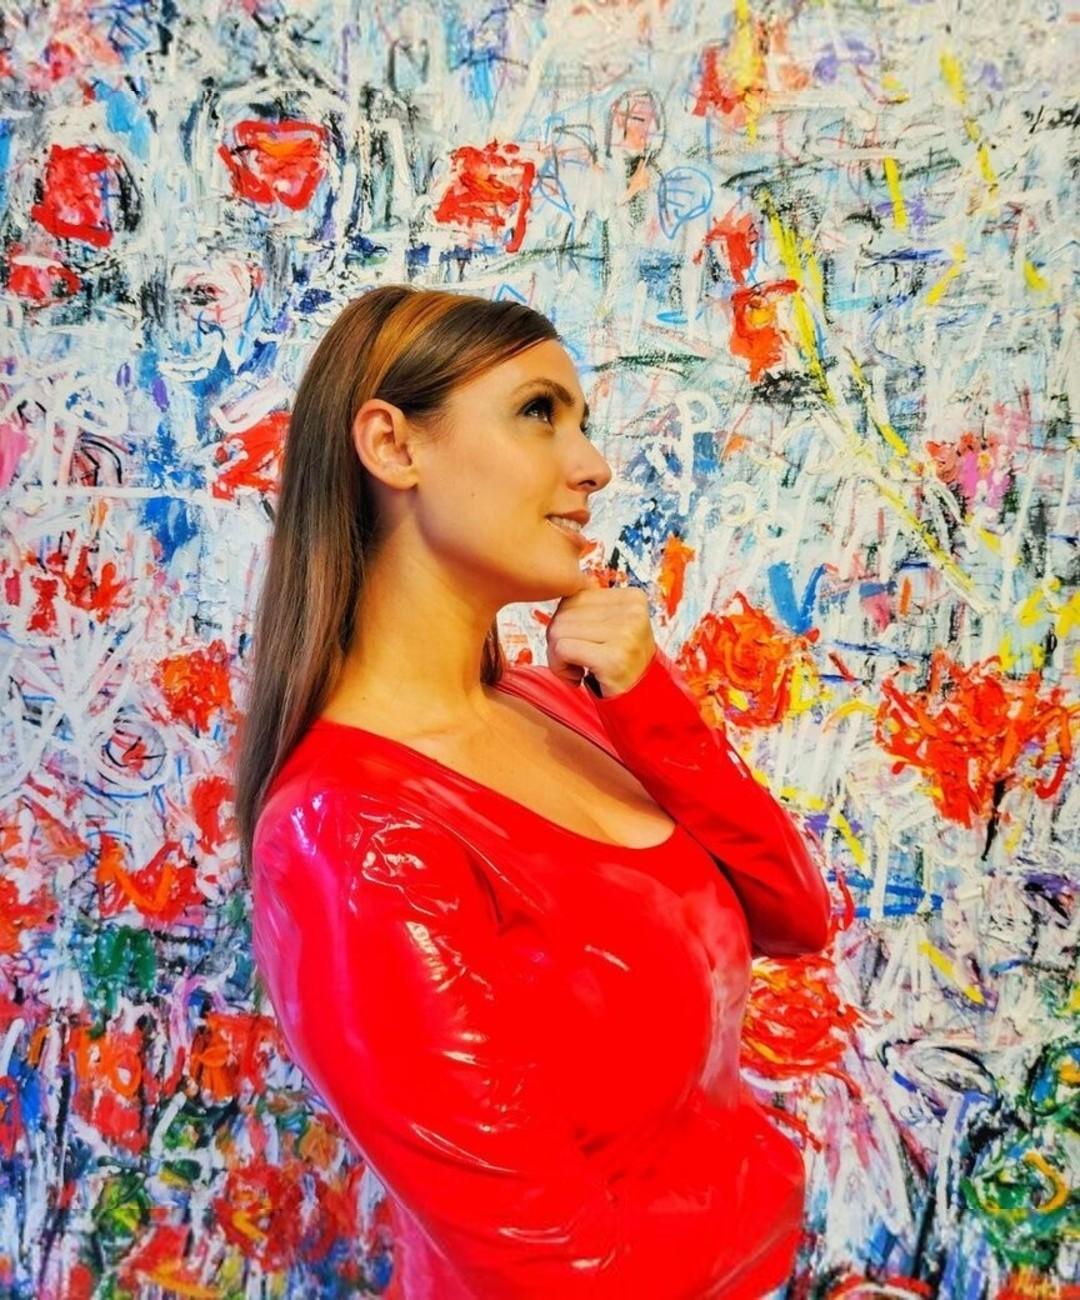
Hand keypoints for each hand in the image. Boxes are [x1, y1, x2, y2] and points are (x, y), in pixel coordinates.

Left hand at [545, 570, 656, 697]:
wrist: (641, 702)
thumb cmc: (617, 663)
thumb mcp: (611, 626)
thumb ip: (588, 606)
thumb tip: (556, 586)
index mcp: (633, 597)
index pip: (573, 597)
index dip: (568, 624)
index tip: (585, 645)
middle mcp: (633, 611)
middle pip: (563, 614)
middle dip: (559, 641)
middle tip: (578, 661)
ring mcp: (625, 633)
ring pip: (558, 631)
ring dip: (558, 657)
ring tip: (580, 669)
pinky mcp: (613, 658)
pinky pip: (561, 650)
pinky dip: (560, 668)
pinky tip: (578, 678)